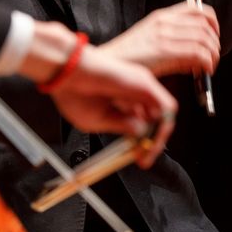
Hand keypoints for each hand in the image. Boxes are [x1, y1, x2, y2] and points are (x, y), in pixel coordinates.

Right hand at [49, 46, 176, 167]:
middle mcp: (133, 90)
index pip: (140, 120)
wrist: (65, 73)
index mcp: (120, 98)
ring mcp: (141, 85)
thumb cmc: (73, 93)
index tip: (138, 158)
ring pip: (163, 113)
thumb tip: (141, 134)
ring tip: (146, 152)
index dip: (142, 140)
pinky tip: (151, 140)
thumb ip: (121, 126)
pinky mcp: (145, 83)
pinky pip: (166, 108)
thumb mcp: (98, 120)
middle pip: (153, 118)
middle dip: (152, 141)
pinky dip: (163, 126)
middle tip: (144, 158)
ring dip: (158, 136)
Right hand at [98, 2, 219, 76]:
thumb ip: (174, 42)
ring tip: (209, 66)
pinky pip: (197, 53)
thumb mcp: (152, 41)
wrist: (109, 65)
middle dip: (214, 42)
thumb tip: (198, 54)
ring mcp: (163, 35)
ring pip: (204, 39)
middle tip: (213, 56)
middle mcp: (163, 22)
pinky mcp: (163, 51)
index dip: (212, 22)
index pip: (196, 9)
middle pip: (204, 24)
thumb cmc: (129, 58)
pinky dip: (206, 63)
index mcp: (161, 16)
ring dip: (213, 54)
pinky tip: (203, 71)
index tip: (214, 36)